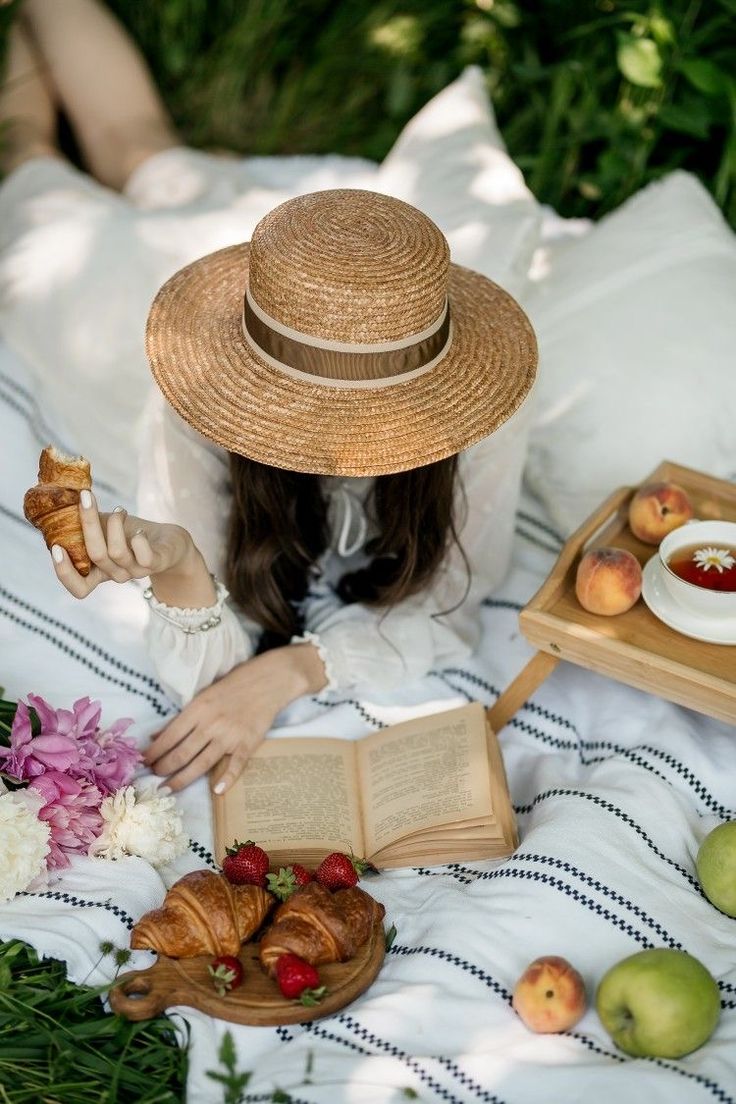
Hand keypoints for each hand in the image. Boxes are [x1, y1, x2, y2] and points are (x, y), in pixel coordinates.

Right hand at [51, 489, 201, 598]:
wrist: (169, 541)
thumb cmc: (131, 533)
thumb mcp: (104, 529)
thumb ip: (83, 526)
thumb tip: (60, 506)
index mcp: (100, 572)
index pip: (79, 588)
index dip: (65, 573)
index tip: (57, 547)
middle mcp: (116, 575)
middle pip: (96, 556)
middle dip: (88, 524)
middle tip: (85, 497)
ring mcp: (137, 571)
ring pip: (117, 552)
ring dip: (116, 524)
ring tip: (120, 510)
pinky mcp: (157, 563)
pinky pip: (144, 556)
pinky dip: (138, 539)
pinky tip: (139, 530)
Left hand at [144, 643, 326, 791]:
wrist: (267, 681)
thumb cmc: (232, 686)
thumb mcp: (202, 696)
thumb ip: (180, 718)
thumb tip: (156, 737)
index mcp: (197, 710)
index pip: (169, 737)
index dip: (154, 753)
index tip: (143, 763)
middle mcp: (211, 724)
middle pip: (182, 753)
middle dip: (163, 769)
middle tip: (153, 780)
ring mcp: (230, 736)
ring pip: (202, 764)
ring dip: (182, 779)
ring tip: (168, 789)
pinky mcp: (248, 743)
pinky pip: (235, 765)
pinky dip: (226, 779)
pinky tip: (216, 790)